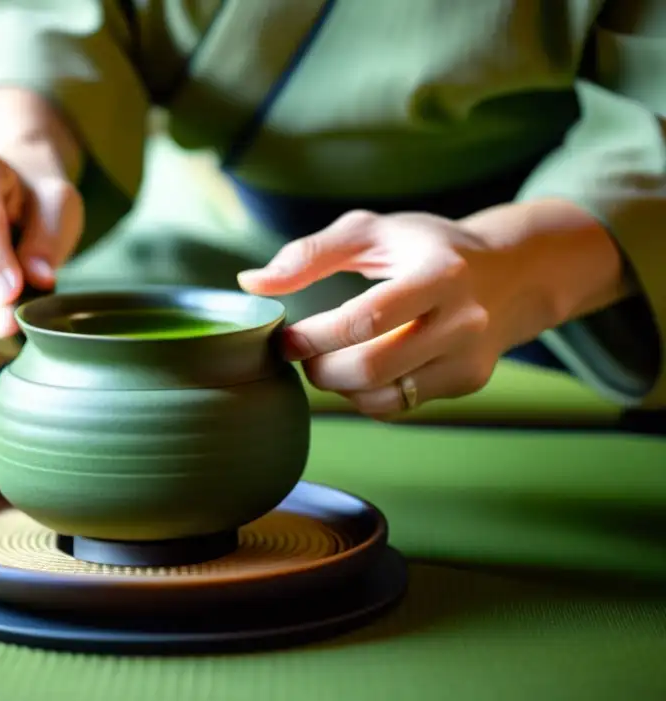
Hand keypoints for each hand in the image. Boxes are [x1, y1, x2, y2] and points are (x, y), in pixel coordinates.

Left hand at [238, 204, 625, 417]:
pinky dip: (364, 397)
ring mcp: (467, 358)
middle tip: (301, 353)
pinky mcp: (466, 383)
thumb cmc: (426, 247)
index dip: (316, 336)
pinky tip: (358, 371)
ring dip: (339, 388)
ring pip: (384, 397)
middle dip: (320, 369)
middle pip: (371, 369)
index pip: (367, 319)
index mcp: (439, 273)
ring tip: (328, 360)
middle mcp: (462, 320)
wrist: (511, 273)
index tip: (286, 337)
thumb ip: (310, 253)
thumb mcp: (373, 231)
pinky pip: (399, 406)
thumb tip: (251, 283)